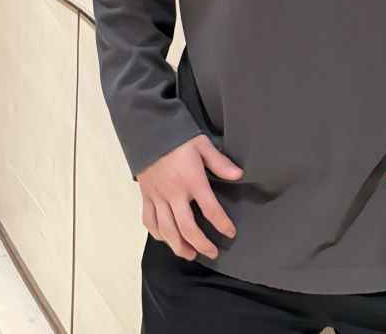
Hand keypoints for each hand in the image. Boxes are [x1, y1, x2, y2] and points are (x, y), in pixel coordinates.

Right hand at [137, 134, 243, 260]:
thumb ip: (220, 163)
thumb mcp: (203, 145)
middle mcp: (174, 193)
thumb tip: (239, 175)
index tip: (230, 233)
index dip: (221, 224)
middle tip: (212, 253)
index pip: (210, 209)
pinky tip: (166, 239)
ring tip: (190, 255)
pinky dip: (157, 234)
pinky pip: (149, 221)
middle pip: (187, 228)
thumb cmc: (180, 137)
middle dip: (201, 244)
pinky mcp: (146, 196)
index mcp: (191, 181)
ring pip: (166, 230)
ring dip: (178, 246)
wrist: (150, 131)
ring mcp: (158, 197)